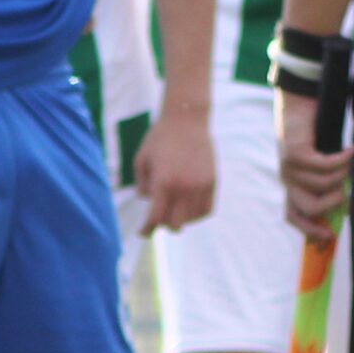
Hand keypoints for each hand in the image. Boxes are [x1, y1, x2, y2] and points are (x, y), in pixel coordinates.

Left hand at [135, 106, 216, 233]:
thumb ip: (140, 185)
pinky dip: (197, 214)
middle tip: (158, 216)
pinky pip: (207, 209)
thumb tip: (148, 202)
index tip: (143, 233)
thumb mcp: (141, 159)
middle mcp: (184, 187)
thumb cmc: (159, 138)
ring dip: (181, 218)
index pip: (156, 218)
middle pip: (175, 223)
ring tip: (174, 207)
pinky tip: (188, 207)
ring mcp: (201, 185)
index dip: (147, 229)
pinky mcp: (212, 182)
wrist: (187, 119)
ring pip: (192, 218)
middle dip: (164, 223)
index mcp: (164, 182)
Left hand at [276, 85, 353, 237]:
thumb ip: (328, 184)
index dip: (309, 229)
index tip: (328, 235)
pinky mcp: (296, 153)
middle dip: (334, 202)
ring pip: (323, 184)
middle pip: (311, 207)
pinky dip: (343, 158)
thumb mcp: (321, 164)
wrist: (298, 104)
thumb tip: (346, 207)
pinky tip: (352, 149)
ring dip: (343, 173)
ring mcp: (289, 167)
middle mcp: (286, 179)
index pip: (292, 215)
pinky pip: (325, 165)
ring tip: (349, 159)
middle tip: (347, 189)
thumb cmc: (315, 135)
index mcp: (290, 185)